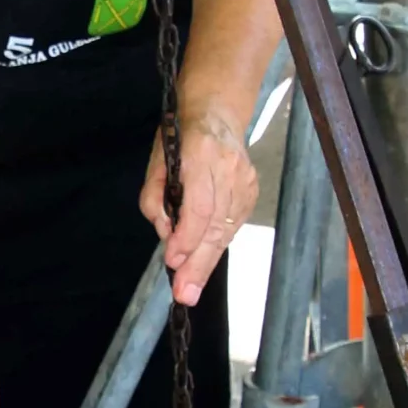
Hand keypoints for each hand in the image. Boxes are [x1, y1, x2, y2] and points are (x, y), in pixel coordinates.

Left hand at [140, 106, 257, 306]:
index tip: (172, 261)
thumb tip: (166, 234)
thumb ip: (154, 198)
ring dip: (207, 261)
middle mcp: (228, 169)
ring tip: (191, 288)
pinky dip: (217, 244)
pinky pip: (233, 225)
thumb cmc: (179, 136)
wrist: (217, 113)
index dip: (187, 237)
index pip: (199, 206)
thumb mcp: (156, 161)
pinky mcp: (252, 190)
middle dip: (198, 263)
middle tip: (185, 294)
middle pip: (215, 225)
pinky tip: (204, 261)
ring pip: (226, 229)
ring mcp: (245, 181)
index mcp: (200, 155)